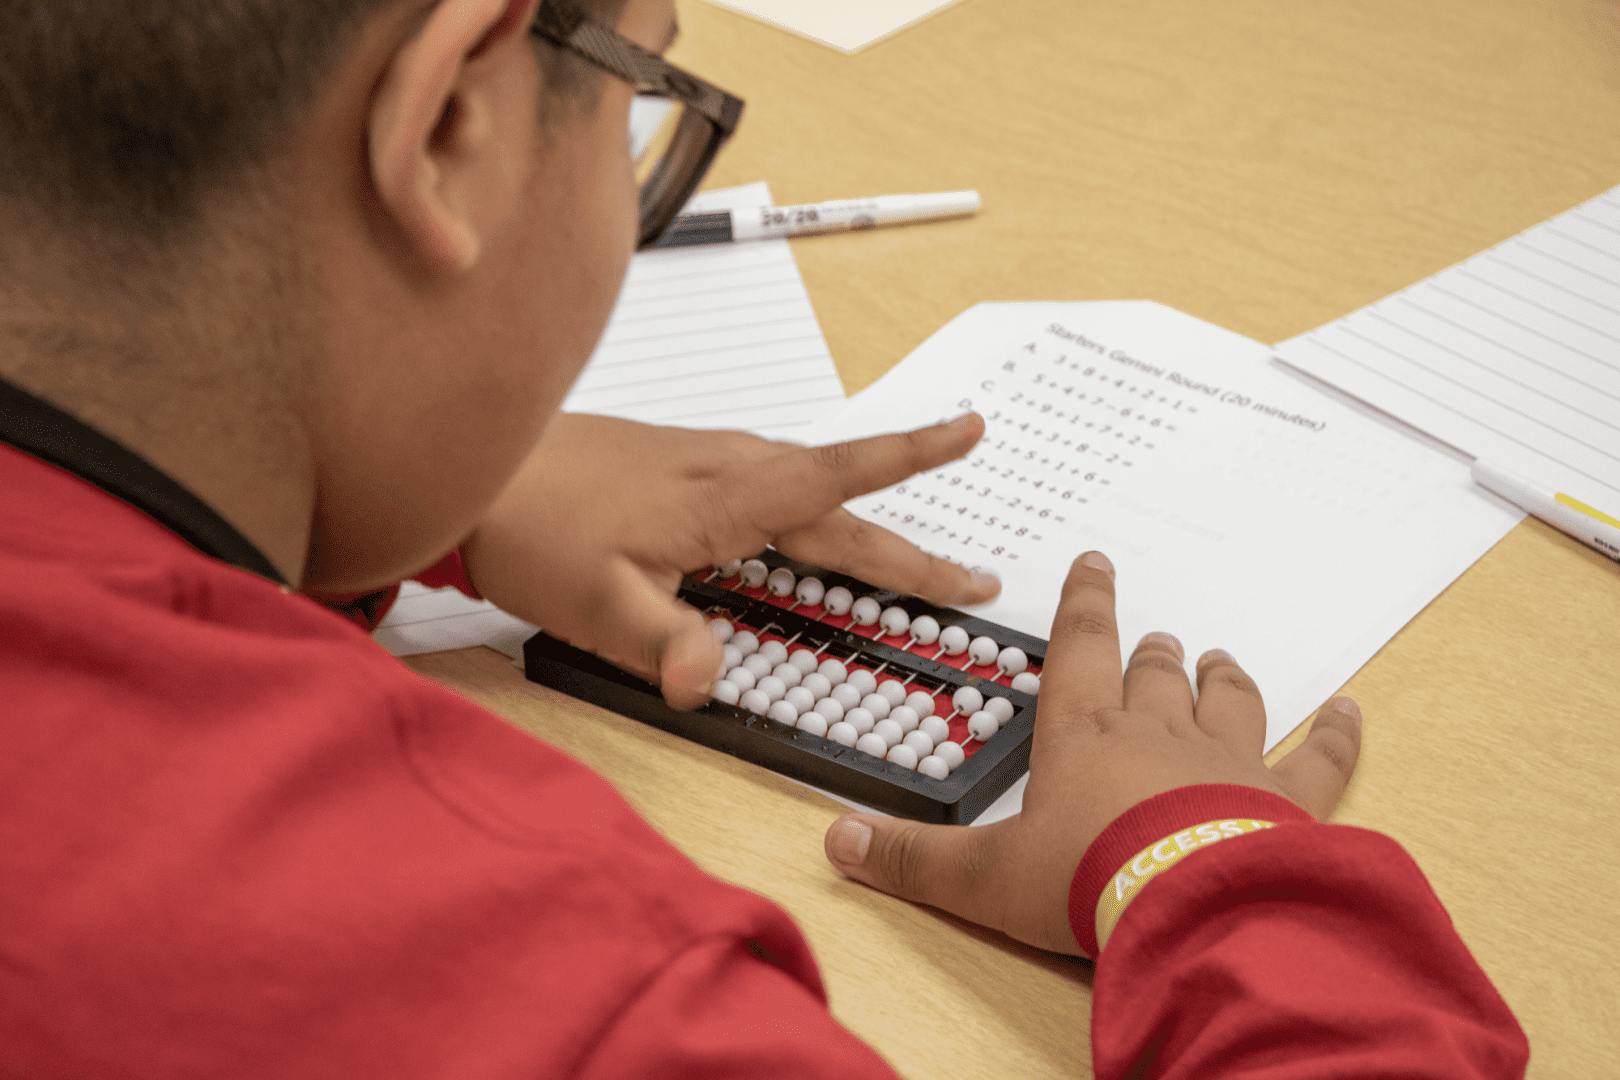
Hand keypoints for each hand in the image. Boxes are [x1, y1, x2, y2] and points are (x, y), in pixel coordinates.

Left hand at [460, 412, 1000, 706]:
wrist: (480, 469)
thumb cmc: (531, 525)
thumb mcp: (591, 604)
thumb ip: (656, 644)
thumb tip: (708, 683)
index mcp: (720, 498)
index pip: (833, 476)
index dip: (907, 458)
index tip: (969, 431)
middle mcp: (726, 470)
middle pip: (839, 504)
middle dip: (910, 545)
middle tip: (971, 577)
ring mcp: (709, 464)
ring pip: (810, 494)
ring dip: (866, 525)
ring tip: (910, 565)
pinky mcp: (689, 470)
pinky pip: (776, 487)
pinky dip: (816, 511)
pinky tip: (811, 533)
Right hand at [822, 550, 1362, 954]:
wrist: (1191, 905)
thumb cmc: (1089, 878)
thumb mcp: (983, 876)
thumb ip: (912, 858)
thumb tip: (840, 844)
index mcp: (1085, 736)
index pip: (1081, 650)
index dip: (1086, 604)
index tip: (1096, 564)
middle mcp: (1159, 734)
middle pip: (1156, 674)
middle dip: (1154, 651)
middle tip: (1159, 635)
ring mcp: (1228, 761)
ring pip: (1228, 700)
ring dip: (1224, 678)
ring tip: (1221, 659)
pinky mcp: (1286, 800)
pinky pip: (1318, 757)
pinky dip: (1335, 734)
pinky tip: (1349, 713)